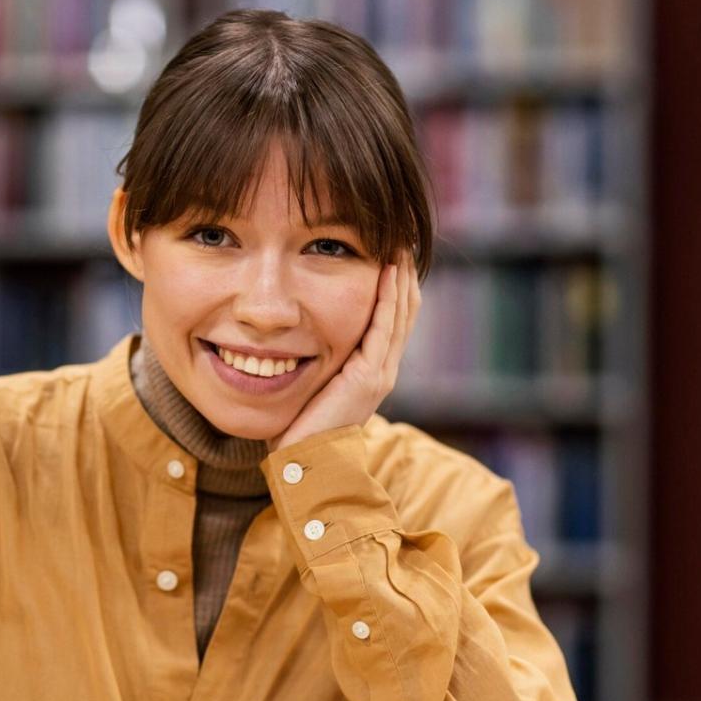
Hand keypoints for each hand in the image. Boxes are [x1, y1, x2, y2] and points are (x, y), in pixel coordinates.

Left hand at [269, 250, 420, 451]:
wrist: (306, 461)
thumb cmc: (301, 429)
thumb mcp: (314, 386)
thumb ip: (318, 363)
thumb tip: (297, 339)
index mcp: (372, 371)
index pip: (392, 320)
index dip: (394, 287)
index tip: (390, 255)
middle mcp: (383, 369)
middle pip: (404, 311)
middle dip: (403, 274)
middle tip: (401, 239)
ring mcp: (380, 373)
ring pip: (399, 314)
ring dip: (400, 277)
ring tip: (400, 245)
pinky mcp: (368, 376)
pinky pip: (384, 326)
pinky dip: (388, 296)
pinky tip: (388, 271)